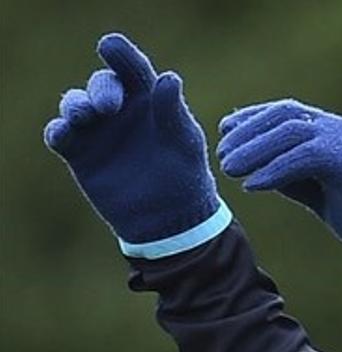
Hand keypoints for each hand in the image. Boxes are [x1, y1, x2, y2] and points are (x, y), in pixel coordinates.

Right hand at [45, 33, 227, 257]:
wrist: (170, 218)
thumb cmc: (184, 175)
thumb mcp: (184, 143)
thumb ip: (174, 112)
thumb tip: (169, 78)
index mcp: (149, 99)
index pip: (133, 69)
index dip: (121, 55)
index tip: (110, 45)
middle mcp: (119, 109)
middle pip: (101, 84)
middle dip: (101, 89)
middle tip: (108, 106)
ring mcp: (96, 130)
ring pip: (75, 105)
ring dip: (75, 106)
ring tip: (85, 116)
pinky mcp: (78, 153)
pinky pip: (59, 135)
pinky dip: (58, 131)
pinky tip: (63, 134)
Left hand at [216, 99, 341, 263]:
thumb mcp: (329, 195)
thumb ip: (300, 180)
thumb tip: (263, 174)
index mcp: (339, 135)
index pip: (288, 114)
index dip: (254, 119)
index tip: (227, 132)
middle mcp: (341, 130)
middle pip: (283, 114)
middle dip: (247, 130)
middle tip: (222, 151)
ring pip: (288, 132)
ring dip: (253, 149)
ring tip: (229, 169)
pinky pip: (301, 158)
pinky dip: (273, 171)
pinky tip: (252, 187)